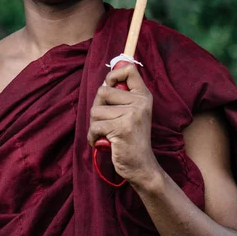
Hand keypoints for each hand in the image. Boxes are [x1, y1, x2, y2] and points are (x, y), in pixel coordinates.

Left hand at [88, 63, 160, 188]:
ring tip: (106, 133)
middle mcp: (140, 102)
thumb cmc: (132, 138)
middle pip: (103, 91)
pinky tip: (101, 141)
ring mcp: (132, 115)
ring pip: (95, 110)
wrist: (142, 166)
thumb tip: (105, 81)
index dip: (113, 75)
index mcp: (143, 96)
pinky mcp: (122, 129)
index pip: (129, 69)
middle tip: (106, 120)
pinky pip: (95, 125)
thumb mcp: (134, 113)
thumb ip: (122, 96)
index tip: (110, 85)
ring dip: (94, 124)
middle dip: (98, 107)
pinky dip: (93, 136)